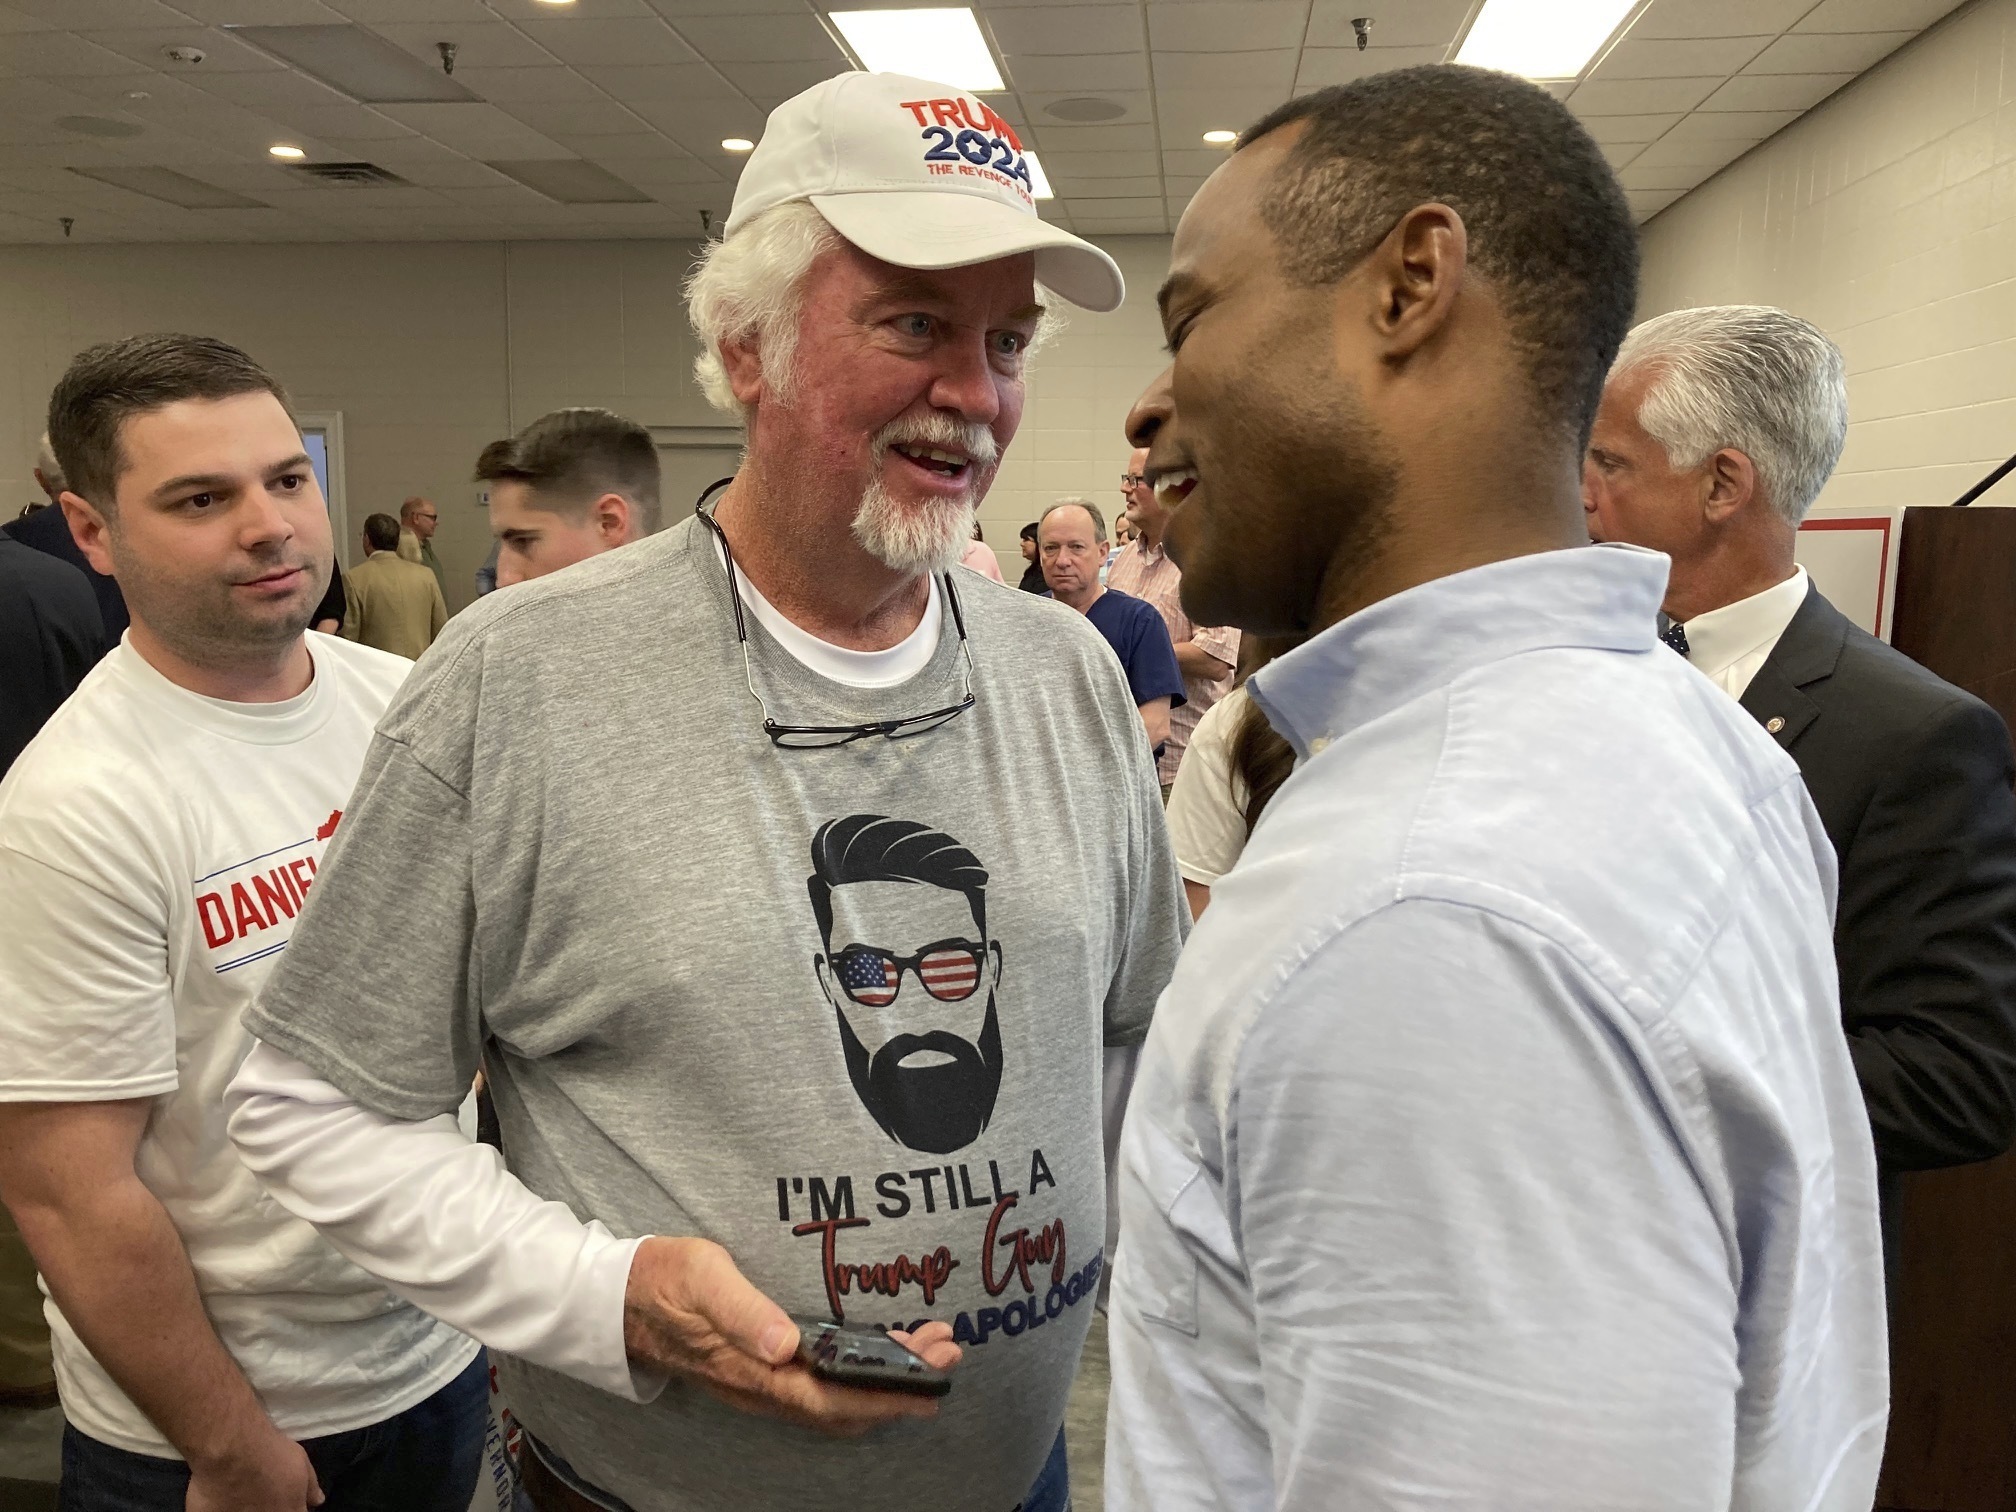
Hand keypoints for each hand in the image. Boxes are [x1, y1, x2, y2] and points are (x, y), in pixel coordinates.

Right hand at [184, 1426, 321, 1511]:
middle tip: (258, 1496)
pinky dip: (218, 1508)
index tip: (282, 1501)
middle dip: (266, 1508)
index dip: (290, 1508)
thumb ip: (310, 1486)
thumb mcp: (301, 1463)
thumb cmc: (271, 1454)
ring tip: (239, 1495)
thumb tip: (317, 1501)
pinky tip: (219, 1498)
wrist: (232, 1450)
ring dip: (242, 1509)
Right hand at [623, 1236, 961, 1436]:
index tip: (933, 1381)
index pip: (833, 1397)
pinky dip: (858, 1376)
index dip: (886, 1395)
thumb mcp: (702, 1277)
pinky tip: (879, 1353)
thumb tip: (785, 1345)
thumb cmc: (662, 1279)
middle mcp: (761, 1387)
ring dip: (885, 1381)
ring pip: (834, 1398)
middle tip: (948, 1354)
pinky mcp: (758, 1369)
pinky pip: (819, 1387)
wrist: (615, 1298)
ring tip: (928, 1349)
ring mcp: (760, 1383)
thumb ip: (743, 1310)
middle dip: (901, 1387)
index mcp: (753, 1370)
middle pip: (844, 1404)